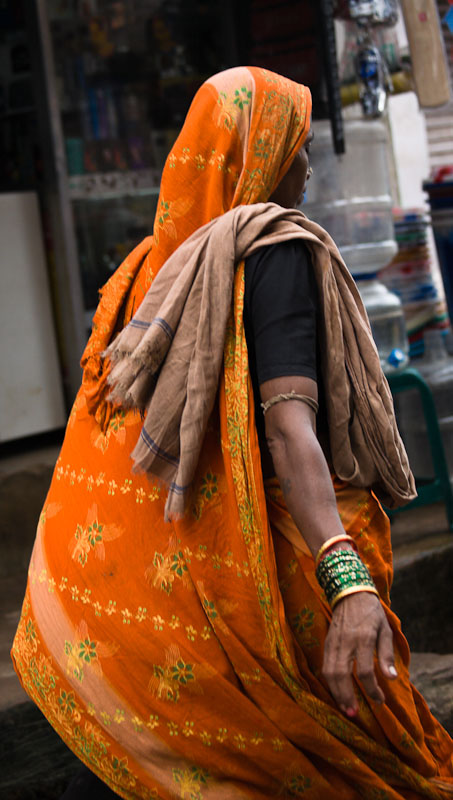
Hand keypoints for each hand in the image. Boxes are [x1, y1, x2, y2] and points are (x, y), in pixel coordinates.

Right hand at [322, 592, 396, 716]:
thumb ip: (387, 654)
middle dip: (347, 696)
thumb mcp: (385, 629)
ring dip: (336, 692)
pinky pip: (325, 666)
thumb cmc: (371, 612)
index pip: (364, 671)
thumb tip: (392, 679)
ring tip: (345, 707)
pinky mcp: (326, 642)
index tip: (380, 700)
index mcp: (363, 638)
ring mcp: (333, 642)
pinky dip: (329, 682)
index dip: (372, 689)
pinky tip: (336, 692)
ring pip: (329, 672)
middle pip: (342, 675)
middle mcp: (345, 642)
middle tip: (354, 714)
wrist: (350, 592)